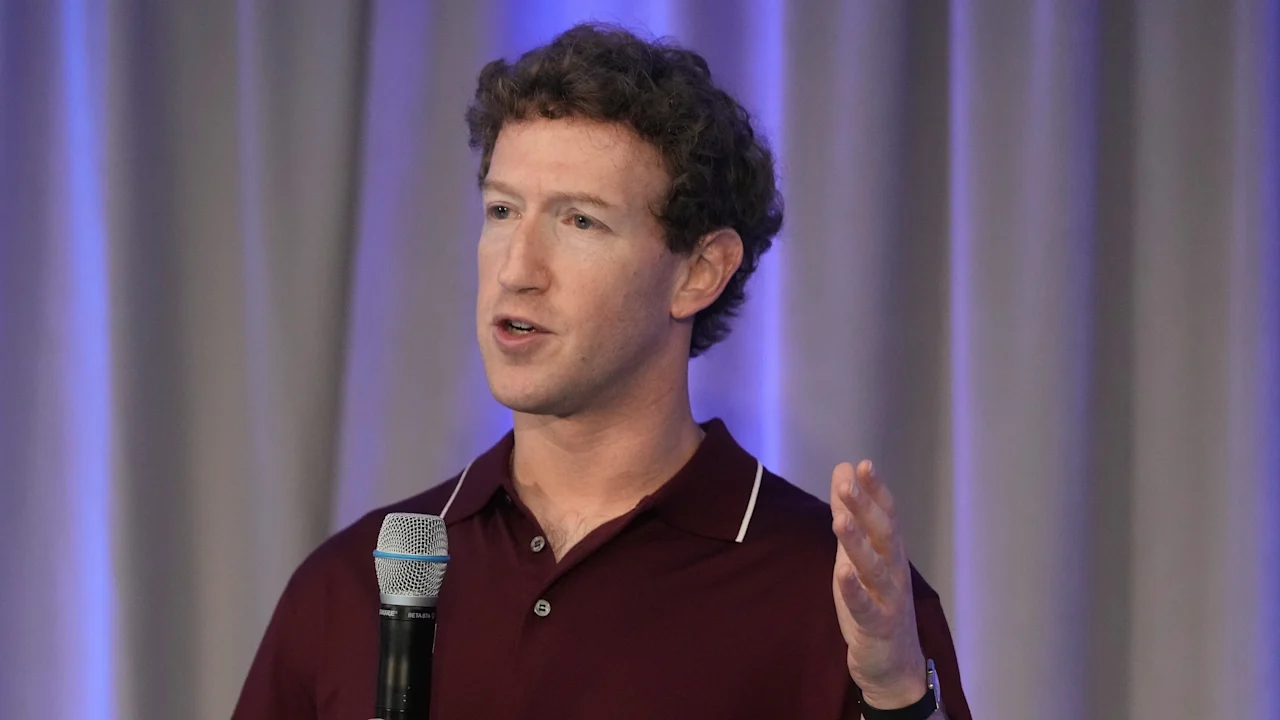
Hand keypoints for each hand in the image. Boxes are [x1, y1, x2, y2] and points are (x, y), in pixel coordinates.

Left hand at [829, 460, 926, 708]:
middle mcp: (894, 570)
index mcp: (890, 551)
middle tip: (847, 484)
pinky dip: (854, 590)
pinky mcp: (877, 626)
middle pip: (882, 535)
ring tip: (840, 520)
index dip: (876, 490)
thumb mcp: (856, 554)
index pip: (886, 515)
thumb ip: (849, 514)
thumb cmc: (874, 601)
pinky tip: (841, 574)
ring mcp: (888, 599)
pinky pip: (866, 606)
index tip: (863, 465)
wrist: (893, 663)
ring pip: (874, 567)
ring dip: (857, 544)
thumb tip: (843, 470)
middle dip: (866, 508)